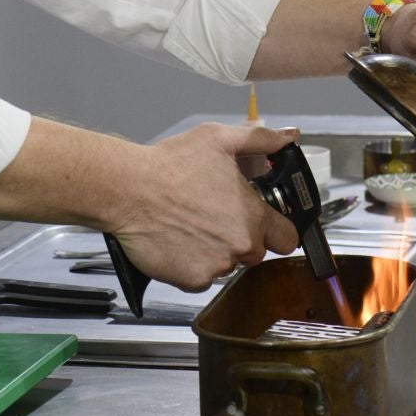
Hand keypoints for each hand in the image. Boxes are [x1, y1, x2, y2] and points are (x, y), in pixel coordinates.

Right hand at [109, 122, 300, 291]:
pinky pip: (200, 279)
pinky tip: (177, 241)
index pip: (287, 239)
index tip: (266, 225)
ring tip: (191, 226)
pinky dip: (191, 265)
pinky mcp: (191, 280)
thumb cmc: (168, 166)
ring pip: (226, 266)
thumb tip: (288, 136)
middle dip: (241, 239)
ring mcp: (216, 266)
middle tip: (215, 218)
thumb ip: (260, 139)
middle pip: (255, 253)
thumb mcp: (218, 139)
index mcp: (252, 216)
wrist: (126, 190)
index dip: (277, 230)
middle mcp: (239, 246)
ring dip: (215, 251)